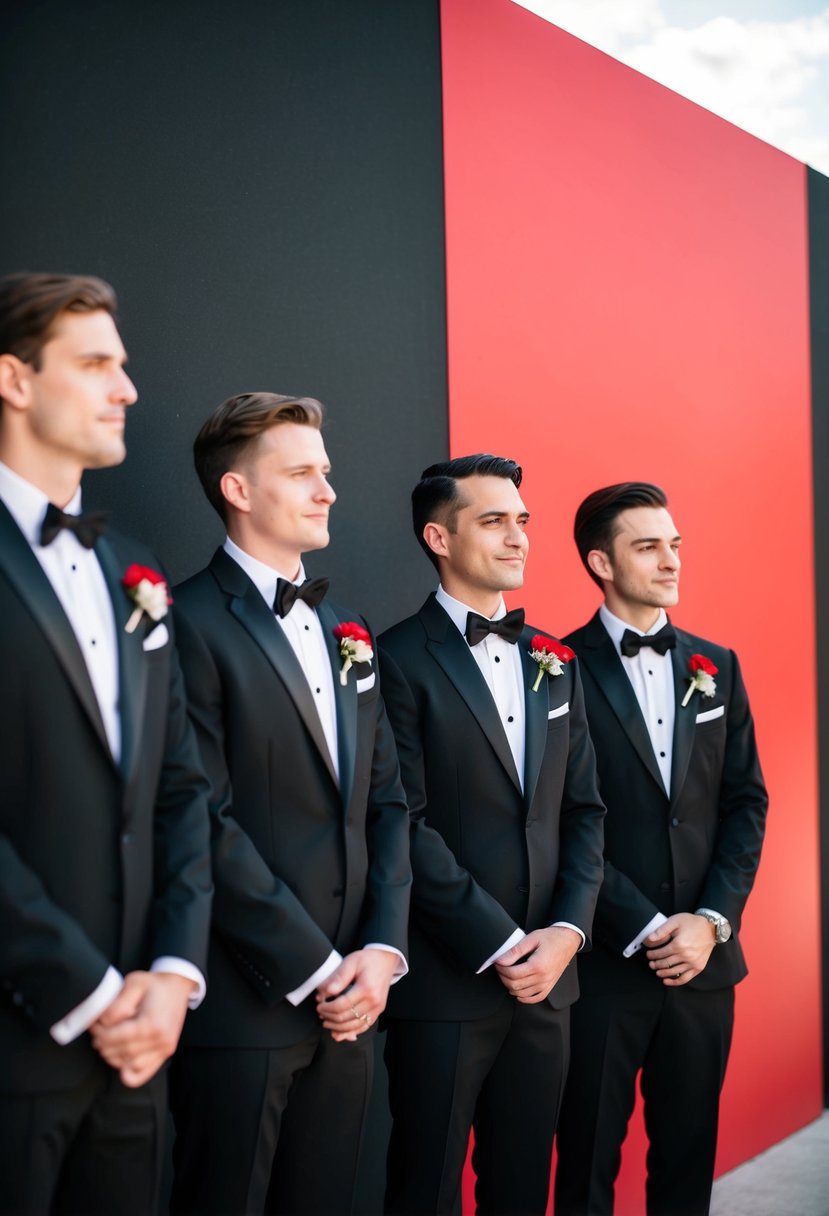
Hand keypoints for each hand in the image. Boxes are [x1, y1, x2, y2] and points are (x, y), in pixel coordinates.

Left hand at [90, 971, 195, 1086]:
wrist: (178, 985)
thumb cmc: (155, 984)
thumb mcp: (133, 983)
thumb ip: (117, 1005)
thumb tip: (105, 1024)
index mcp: (152, 1024)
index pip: (116, 1039)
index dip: (99, 1035)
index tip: (94, 1027)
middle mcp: (160, 1040)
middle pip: (121, 1053)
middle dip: (104, 1045)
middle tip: (98, 1033)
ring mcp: (164, 1048)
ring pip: (130, 1065)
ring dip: (114, 1056)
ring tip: (109, 1041)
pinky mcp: (165, 1052)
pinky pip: (143, 1074)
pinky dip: (129, 1073)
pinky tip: (122, 1062)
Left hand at [315, 948, 398, 1041]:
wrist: (385, 960)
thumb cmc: (368, 960)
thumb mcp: (351, 962)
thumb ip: (338, 977)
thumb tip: (326, 991)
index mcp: (366, 988)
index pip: (341, 1005)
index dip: (326, 1008)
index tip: (319, 1004)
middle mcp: (373, 1001)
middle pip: (346, 1018)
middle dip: (329, 1017)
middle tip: (320, 1011)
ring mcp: (377, 1009)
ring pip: (353, 1027)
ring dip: (337, 1028)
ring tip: (326, 1022)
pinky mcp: (378, 1012)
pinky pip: (363, 1028)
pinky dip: (350, 1033)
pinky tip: (339, 1034)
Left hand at [494, 926, 580, 1003]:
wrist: (568, 941)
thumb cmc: (551, 938)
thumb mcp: (532, 938)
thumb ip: (515, 950)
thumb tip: (501, 960)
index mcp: (538, 965)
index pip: (512, 974)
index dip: (501, 969)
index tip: (497, 963)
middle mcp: (543, 977)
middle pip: (515, 985)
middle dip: (503, 977)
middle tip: (500, 967)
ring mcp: (547, 984)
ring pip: (522, 994)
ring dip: (511, 987)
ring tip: (507, 975)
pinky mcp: (550, 986)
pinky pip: (536, 998)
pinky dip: (524, 997)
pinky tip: (518, 992)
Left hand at [645, 913, 715, 985]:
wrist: (710, 928)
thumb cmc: (691, 923)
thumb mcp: (675, 921)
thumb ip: (661, 931)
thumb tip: (649, 939)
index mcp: (679, 944)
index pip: (660, 954)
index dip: (652, 955)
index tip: (648, 954)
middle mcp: (686, 956)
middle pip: (666, 964)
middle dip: (655, 965)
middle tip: (650, 964)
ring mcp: (693, 963)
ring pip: (673, 972)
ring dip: (663, 973)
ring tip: (657, 971)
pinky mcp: (698, 967)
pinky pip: (685, 978)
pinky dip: (675, 982)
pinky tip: (667, 981)